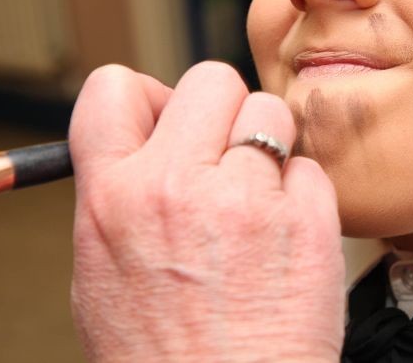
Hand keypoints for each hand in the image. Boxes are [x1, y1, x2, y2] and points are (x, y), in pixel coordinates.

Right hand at [68, 62, 344, 361]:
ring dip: (267, 146)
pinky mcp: (306, 219)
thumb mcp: (103, 274)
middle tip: (222, 152)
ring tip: (257, 199)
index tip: (163, 114)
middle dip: (218, 108)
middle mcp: (175, 187)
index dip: (145, 93)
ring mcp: (246, 199)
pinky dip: (302, 195)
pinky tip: (285, 236)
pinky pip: (309, 167)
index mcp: (112, 198)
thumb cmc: (163, 360)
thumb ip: (120, 196)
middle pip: (208, 78)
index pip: (112, 87)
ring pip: (269, 111)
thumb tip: (145, 144)